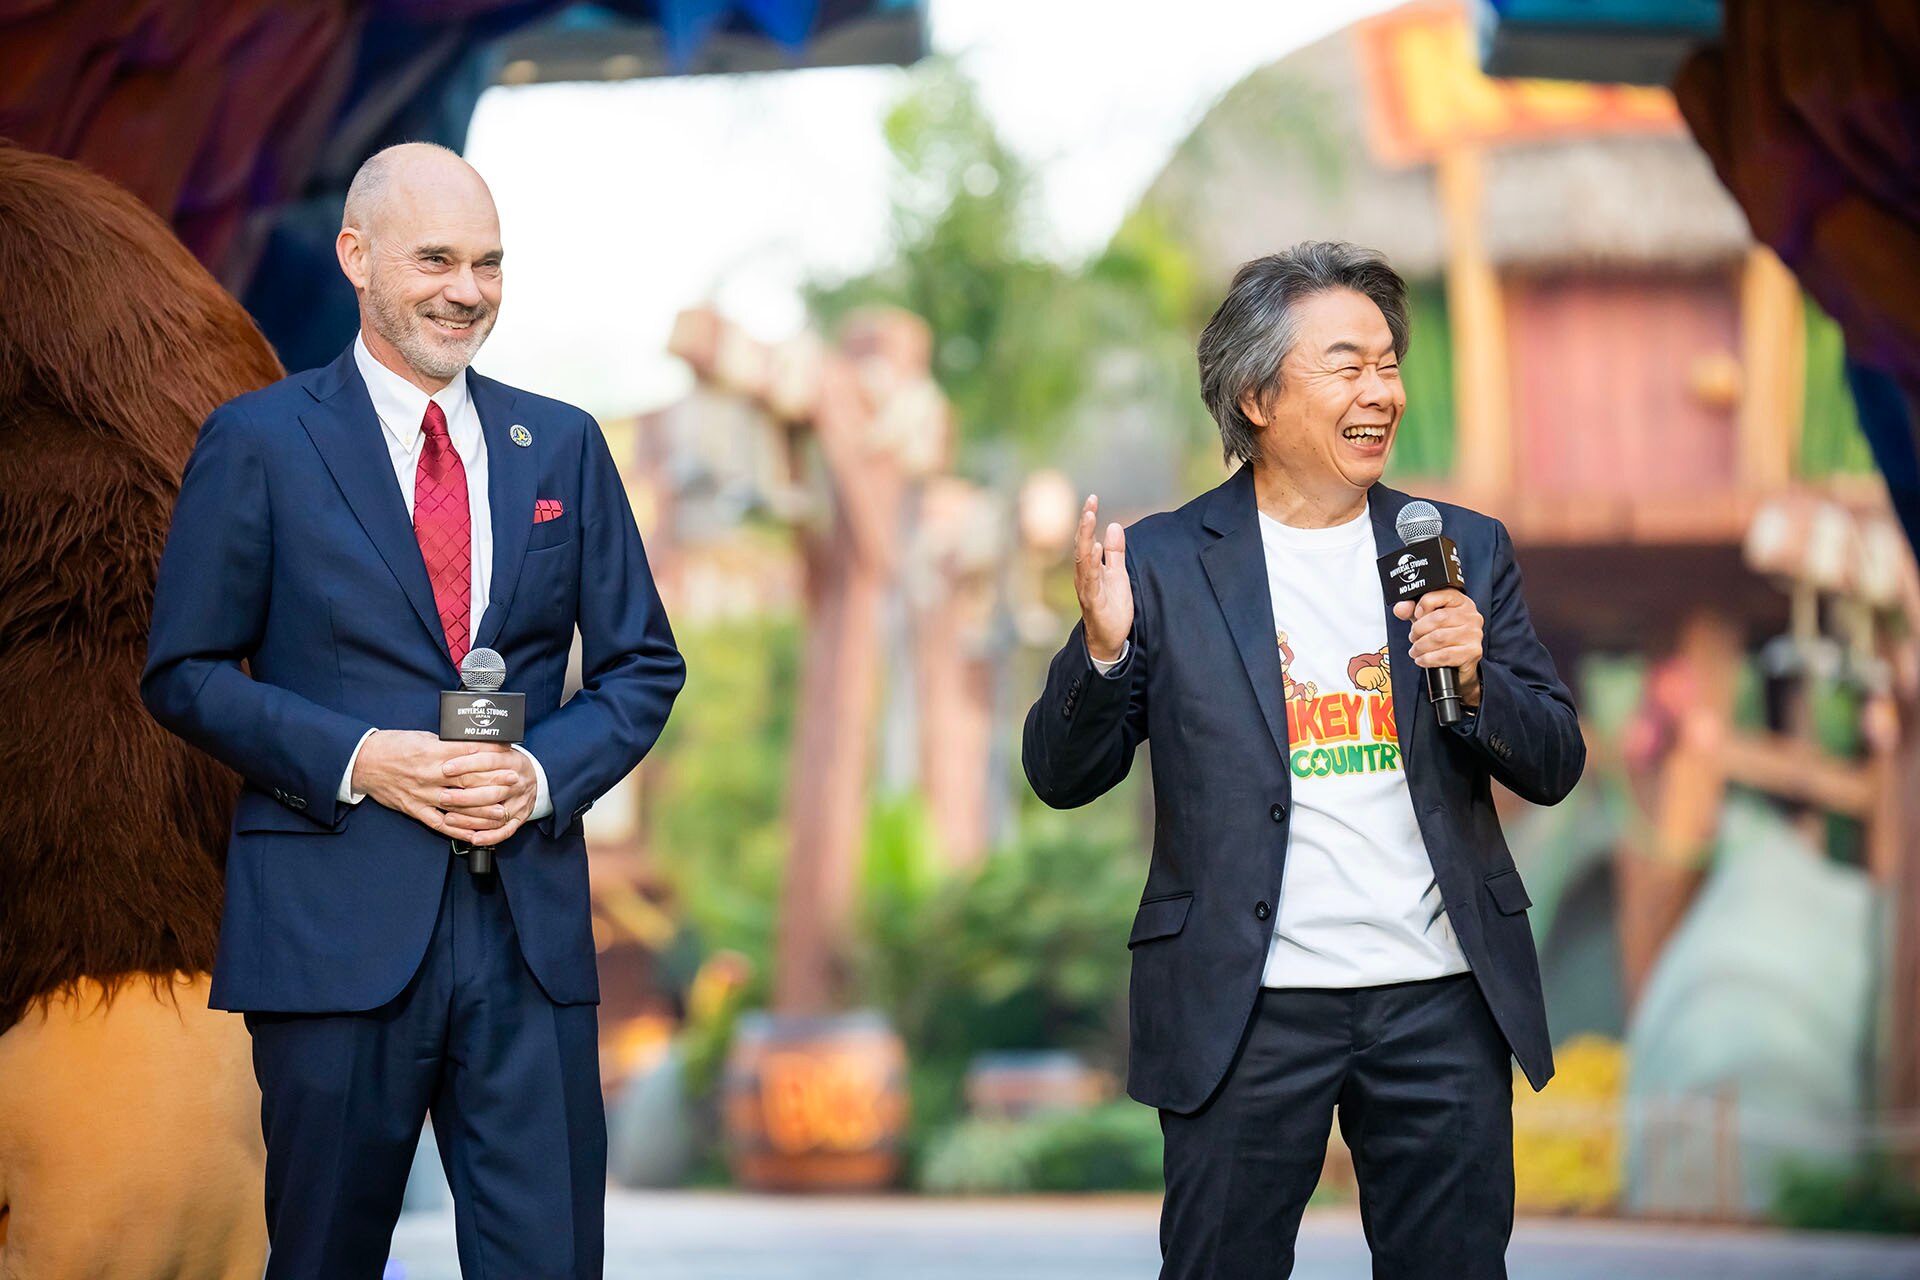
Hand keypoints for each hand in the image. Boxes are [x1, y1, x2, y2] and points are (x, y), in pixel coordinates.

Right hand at [350, 731, 529, 841]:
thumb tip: (472, 745)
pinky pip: (439, 823)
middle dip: (493, 782)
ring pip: (457, 806)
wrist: (364, 761)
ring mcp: (422, 794)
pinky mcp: (415, 809)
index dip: (490, 757)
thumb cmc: (394, 746)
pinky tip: (474, 834)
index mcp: (432, 753)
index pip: (467, 755)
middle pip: (467, 781)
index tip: (509, 756)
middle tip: (513, 782)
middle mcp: (429, 775)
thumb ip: (447, 745)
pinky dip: (458, 830)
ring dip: (481, 810)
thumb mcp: (423, 738)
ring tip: (502, 811)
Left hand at [441, 747, 536, 846]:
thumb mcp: (500, 748)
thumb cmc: (509, 763)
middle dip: (465, 796)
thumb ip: (481, 747)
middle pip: (491, 791)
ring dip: (471, 818)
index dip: (466, 764)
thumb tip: (455, 740)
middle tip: (443, 797)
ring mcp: (520, 802)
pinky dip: (489, 836)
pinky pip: (505, 831)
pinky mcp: (520, 818)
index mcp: (512, 761)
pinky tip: (473, 838)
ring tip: (449, 818)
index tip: (446, 767)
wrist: (536, 778)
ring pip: (496, 813)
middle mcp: (518, 783)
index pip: (489, 761)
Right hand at [1074, 494, 1131, 662]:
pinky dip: (1092, 564)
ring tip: (1090, 518)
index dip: (1089, 518)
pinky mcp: (1093, 601)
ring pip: (1083, 558)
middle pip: (1082, 544)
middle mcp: (1084, 575)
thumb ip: (1115, 552)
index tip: (1093, 498)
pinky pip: (1091, 579)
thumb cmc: (1112, 607)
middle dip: (1085, 522)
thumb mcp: (1118, 575)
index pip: (1087, 538)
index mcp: (1090, 567)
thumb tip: (1114, 525)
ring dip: (1086, 537)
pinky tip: (1095, 549)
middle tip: (1090, 502)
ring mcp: (1087, 587)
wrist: (1109, 639)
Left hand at [1393, 589, 1482, 706]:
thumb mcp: (1427, 619)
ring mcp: (1474, 634)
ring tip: (1415, 650)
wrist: (1460, 663)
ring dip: (1421, 646)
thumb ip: (1412, 611)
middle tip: (1413, 637)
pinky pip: (1445, 655)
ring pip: (1439, 638)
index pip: (1442, 595)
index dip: (1424, 604)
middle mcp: (1471, 616)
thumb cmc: (1445, 637)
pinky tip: (1422, 659)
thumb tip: (1400, 608)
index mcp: (1462, 602)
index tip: (1416, 614)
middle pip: (1439, 618)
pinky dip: (1428, 659)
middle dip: (1419, 630)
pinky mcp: (1473, 652)